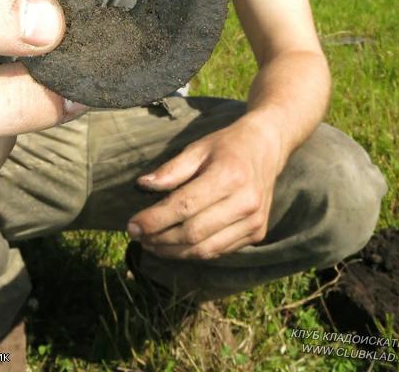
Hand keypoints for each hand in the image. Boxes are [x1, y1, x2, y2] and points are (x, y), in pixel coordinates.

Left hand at [127, 116, 282, 259]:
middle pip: (193, 233)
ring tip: (152, 244)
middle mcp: (246, 202)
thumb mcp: (198, 147)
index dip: (154, 220)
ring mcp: (254, 221)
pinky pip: (219, 251)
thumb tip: (142, 185)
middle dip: (160, 239)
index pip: (184, 207)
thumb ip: (171, 169)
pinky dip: (194, 252)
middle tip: (138, 236)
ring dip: (174, 252)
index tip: (132, 225)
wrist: (266, 148)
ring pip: (206, 249)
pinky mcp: (258, 233)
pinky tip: (176, 246)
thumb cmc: (228, 146)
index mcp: (229, 176)